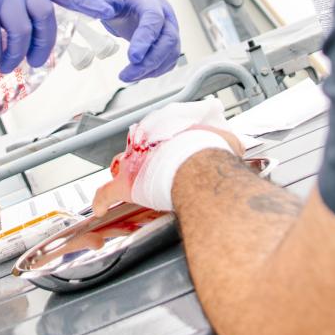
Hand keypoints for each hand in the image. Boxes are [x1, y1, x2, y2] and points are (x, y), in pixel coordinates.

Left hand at [92, 0, 180, 81]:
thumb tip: (105, 11)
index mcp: (150, 0)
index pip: (154, 19)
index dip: (146, 39)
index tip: (133, 57)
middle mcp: (165, 14)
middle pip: (168, 40)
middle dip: (150, 61)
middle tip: (128, 74)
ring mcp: (170, 27)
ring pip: (171, 52)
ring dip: (152, 69)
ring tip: (129, 76)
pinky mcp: (169, 40)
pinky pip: (170, 58)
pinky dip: (157, 70)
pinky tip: (140, 74)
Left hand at [92, 101, 242, 213]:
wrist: (199, 164)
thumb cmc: (211, 151)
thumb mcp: (225, 141)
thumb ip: (225, 143)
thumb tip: (234, 147)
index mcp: (168, 127)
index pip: (162, 131)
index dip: (166, 142)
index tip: (173, 147)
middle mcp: (146, 140)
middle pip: (139, 146)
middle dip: (143, 155)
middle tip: (153, 164)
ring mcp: (133, 162)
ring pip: (120, 165)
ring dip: (124, 173)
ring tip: (129, 180)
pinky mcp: (125, 184)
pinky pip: (107, 193)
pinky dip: (103, 201)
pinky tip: (101, 208)